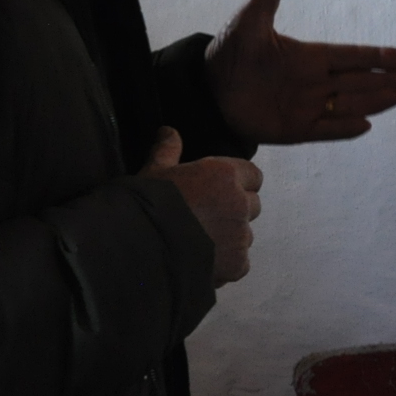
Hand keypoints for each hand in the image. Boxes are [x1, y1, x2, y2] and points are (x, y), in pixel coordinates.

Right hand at [140, 127, 262, 285]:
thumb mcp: (154, 172)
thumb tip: (168, 131)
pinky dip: (226, 263)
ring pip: (245, 234)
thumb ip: (167, 149)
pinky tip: (204, 262)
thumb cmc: (149, 205)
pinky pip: (240, 262)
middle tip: (208, 218)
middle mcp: (240, 203)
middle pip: (252, 205)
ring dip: (231, 238)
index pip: (253, 175)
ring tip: (202, 243)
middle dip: (235, 211)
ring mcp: (241, 235)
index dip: (239, 183)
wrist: (142, 249)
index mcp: (226, 174)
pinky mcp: (238, 264)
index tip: (220, 191)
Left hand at [205, 0, 395, 144]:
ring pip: (347, 104)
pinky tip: (366, 125)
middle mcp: (313, 81)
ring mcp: (305, 106)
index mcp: (309, 56)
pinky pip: (324, 131)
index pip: (352, 57)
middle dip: (388, 81)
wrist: (206, 89)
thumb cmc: (228, 50)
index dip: (379, 57)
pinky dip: (343, 129)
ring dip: (373, 101)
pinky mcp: (292, 129)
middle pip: (359, 82)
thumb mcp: (250, 18)